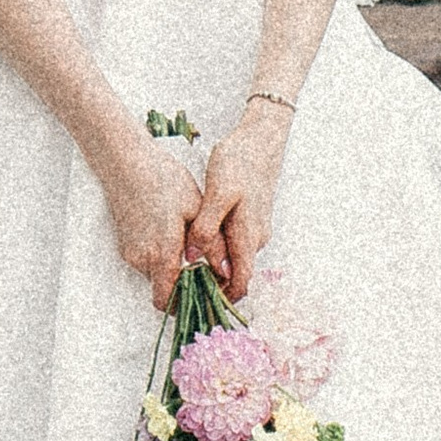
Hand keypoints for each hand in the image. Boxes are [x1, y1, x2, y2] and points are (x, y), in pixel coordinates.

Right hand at [99, 133, 203, 310]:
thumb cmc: (163, 180)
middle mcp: (142, 259)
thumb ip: (212, 244)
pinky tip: (172, 233)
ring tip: (189, 244)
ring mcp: (130, 252)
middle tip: (205, 269)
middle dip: (183, 285)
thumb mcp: (197, 208)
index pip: (167, 301)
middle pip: (163, 289)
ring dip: (172, 268)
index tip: (204, 298)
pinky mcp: (125, 244)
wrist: (127, 163)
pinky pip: (146, 260)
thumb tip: (227, 271)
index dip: (185, 305)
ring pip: (156, 274)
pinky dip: (160, 256)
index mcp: (162, 253)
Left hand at [190, 104, 287, 302]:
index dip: (221, 298)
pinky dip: (217, 250)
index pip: (240, 283)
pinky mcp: (250, 218)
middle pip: (236, 274)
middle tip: (180, 284)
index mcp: (248, 236)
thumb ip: (206, 228)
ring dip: (212, 266)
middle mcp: (256, 238)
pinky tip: (197, 239)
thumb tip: (192, 258)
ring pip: (234, 258)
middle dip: (211, 283)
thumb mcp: (218, 193)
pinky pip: (234, 244)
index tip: (196, 302)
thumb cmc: (240, 162)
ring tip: (183, 263)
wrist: (261, 139)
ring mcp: (255, 228)